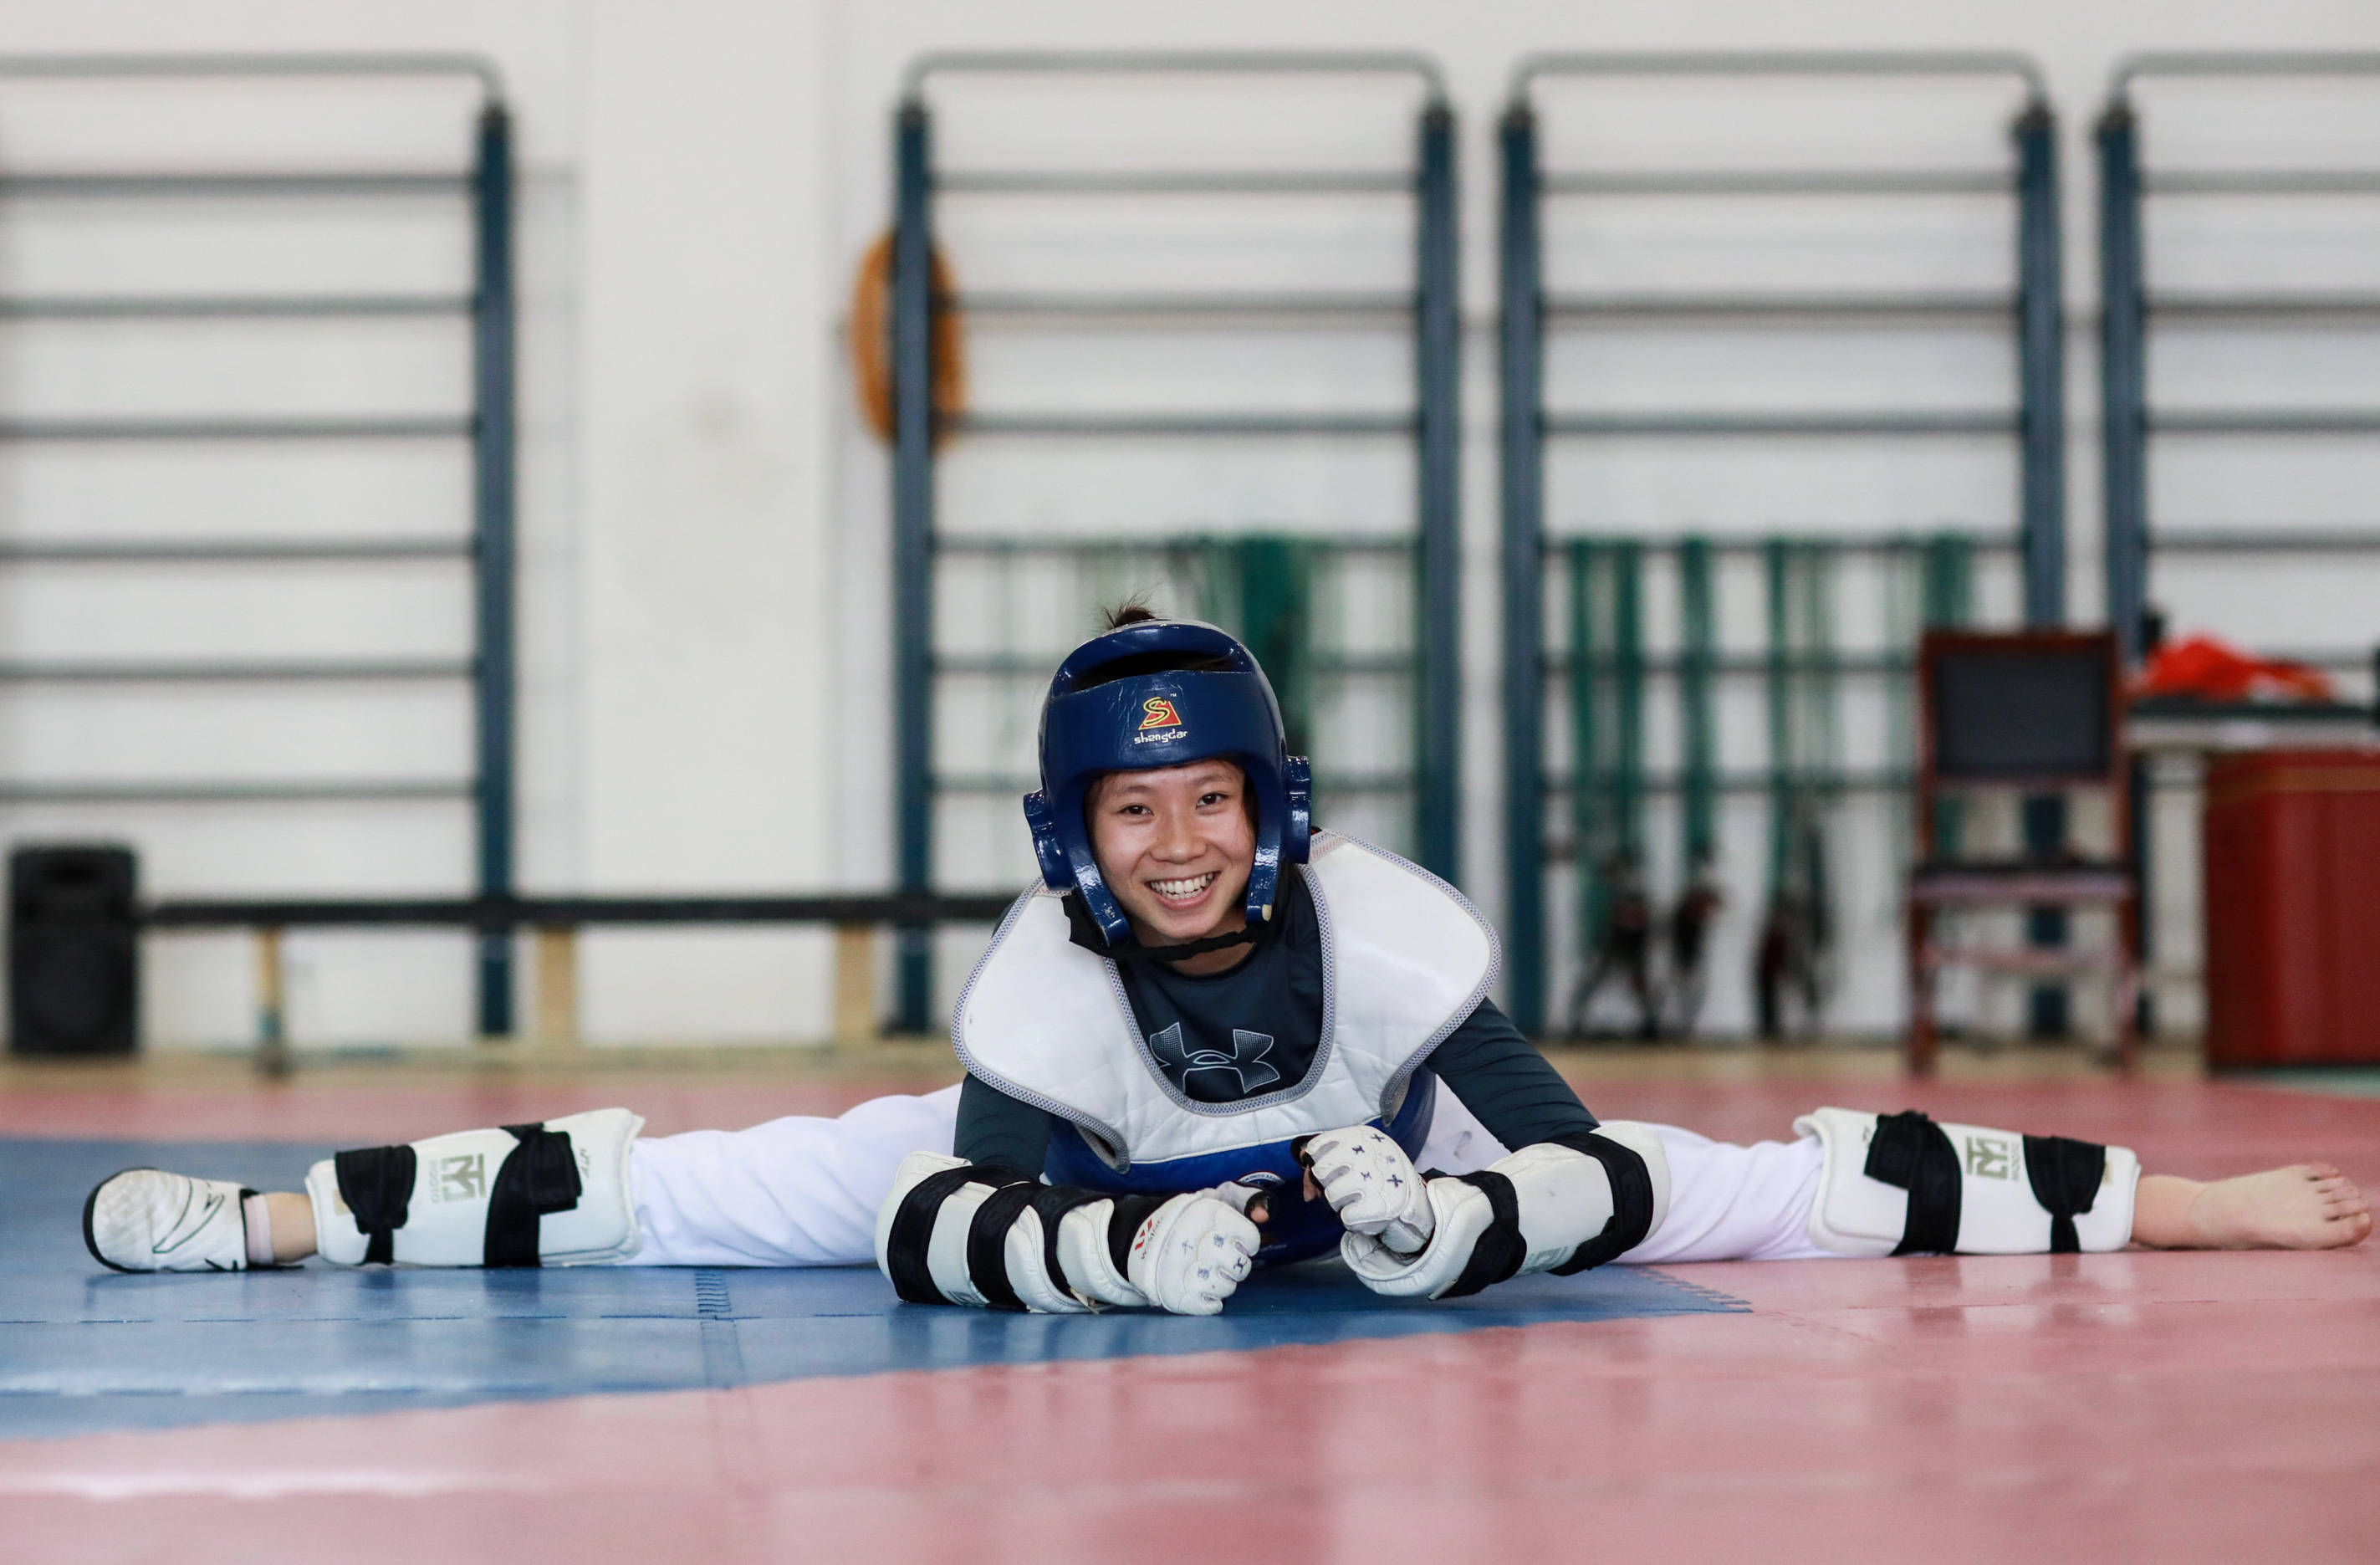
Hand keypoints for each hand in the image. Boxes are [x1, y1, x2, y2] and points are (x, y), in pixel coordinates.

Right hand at [1125, 1190, 1260, 1314]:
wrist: (1138, 1242)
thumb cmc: (1186, 1220)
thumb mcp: (1212, 1198)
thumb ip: (1243, 1200)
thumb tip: (1263, 1214)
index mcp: (1207, 1216)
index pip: (1250, 1237)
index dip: (1246, 1242)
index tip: (1234, 1241)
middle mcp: (1198, 1243)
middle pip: (1241, 1266)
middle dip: (1236, 1264)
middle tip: (1221, 1259)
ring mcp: (1188, 1272)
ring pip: (1229, 1287)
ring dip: (1223, 1282)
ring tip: (1208, 1271)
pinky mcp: (1180, 1296)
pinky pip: (1213, 1305)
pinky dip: (1211, 1299)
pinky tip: (1201, 1287)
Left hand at [1301, 1126, 1432, 1253]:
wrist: (1410, 1193)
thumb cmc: (1374, 1172)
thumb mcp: (1355, 1156)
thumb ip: (1325, 1165)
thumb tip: (1308, 1193)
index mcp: (1360, 1136)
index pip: (1317, 1146)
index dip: (1315, 1161)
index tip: (1323, 1168)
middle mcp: (1366, 1154)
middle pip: (1321, 1171)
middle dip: (1325, 1183)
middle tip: (1340, 1185)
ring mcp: (1372, 1179)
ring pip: (1331, 1194)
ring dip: (1336, 1201)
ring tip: (1351, 1198)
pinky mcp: (1378, 1205)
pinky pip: (1345, 1216)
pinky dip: (1348, 1217)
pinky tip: (1358, 1210)